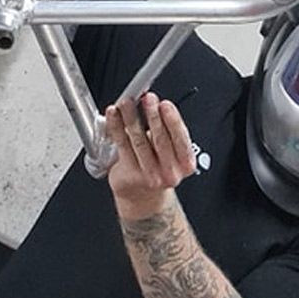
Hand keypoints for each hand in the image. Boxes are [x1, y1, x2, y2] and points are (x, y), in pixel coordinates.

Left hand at [104, 92, 197, 220]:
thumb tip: (154, 103)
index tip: (165, 104)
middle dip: (153, 115)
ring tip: (127, 103)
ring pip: (139, 140)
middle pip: (160, 139)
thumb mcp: (172, 152)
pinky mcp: (130, 175)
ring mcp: (149, 176)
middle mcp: (169, 172)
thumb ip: (168, 130)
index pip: (181, 138)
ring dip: (131, 117)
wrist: (143, 198)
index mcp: (185, 164)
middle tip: (147, 99)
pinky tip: (113, 115)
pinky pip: (122, 145)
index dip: (172, 120)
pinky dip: (116, 126)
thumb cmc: (157, 167)